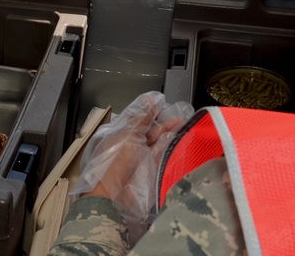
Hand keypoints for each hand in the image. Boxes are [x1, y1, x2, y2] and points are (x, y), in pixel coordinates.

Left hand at [71, 91, 193, 241]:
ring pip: (155, 143)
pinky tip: (176, 140)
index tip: (161, 101)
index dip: (148, 110)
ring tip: (181, 124)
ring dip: (167, 134)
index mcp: (117, 134)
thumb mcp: (126, 135)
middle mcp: (127, 145)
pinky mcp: (147, 171)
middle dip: (161, 122)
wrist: (113, 194)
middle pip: (147, 130)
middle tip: (178, 115)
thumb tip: (149, 100)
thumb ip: (140, 119)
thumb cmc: (113, 161)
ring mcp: (138, 158)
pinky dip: (167, 148)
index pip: (136, 119)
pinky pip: (159, 156)